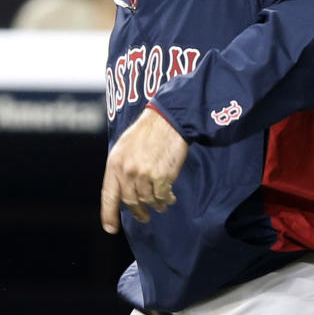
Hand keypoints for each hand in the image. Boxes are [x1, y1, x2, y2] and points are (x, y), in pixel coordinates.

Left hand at [100, 106, 188, 233]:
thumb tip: (122, 187)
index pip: (109, 196)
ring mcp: (144, 175)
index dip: (108, 215)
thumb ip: (121, 168)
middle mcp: (127, 172)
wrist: (167, 120)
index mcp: (114, 165)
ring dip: (155, 206)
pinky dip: (166, 200)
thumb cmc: (147, 131)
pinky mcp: (162, 175)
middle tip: (144, 217)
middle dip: (138, 212)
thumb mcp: (124, 147)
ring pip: (148, 200)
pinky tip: (170, 199)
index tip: (111, 229)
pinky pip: (162, 195)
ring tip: (161, 206)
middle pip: (130, 201)